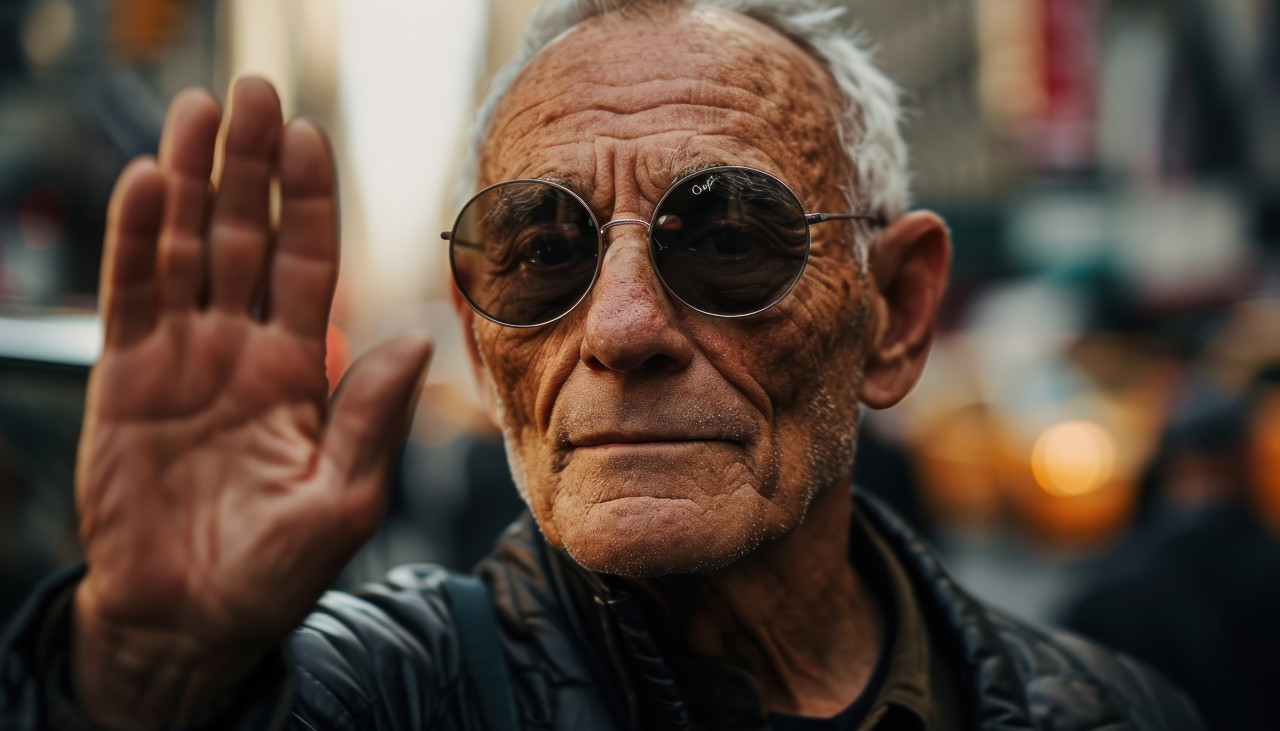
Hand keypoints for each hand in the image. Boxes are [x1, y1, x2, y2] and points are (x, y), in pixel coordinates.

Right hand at [71, 78, 432, 726]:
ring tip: (200, 111)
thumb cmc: (273, 572)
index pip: (308, 264)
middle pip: (247, 236)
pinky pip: (130, 296)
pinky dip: (137, 240)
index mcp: (300, 369)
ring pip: (187, 248)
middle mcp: (242, 347)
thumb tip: (412, 344)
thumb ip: (371, 421)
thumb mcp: (342, 502)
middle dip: (251, 166)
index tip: (312, 137)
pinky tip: (150, 183)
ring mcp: (181, 357)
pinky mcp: (124, 379)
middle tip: (257, 93)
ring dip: (193, 180)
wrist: (190, 622)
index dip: (308, 201)